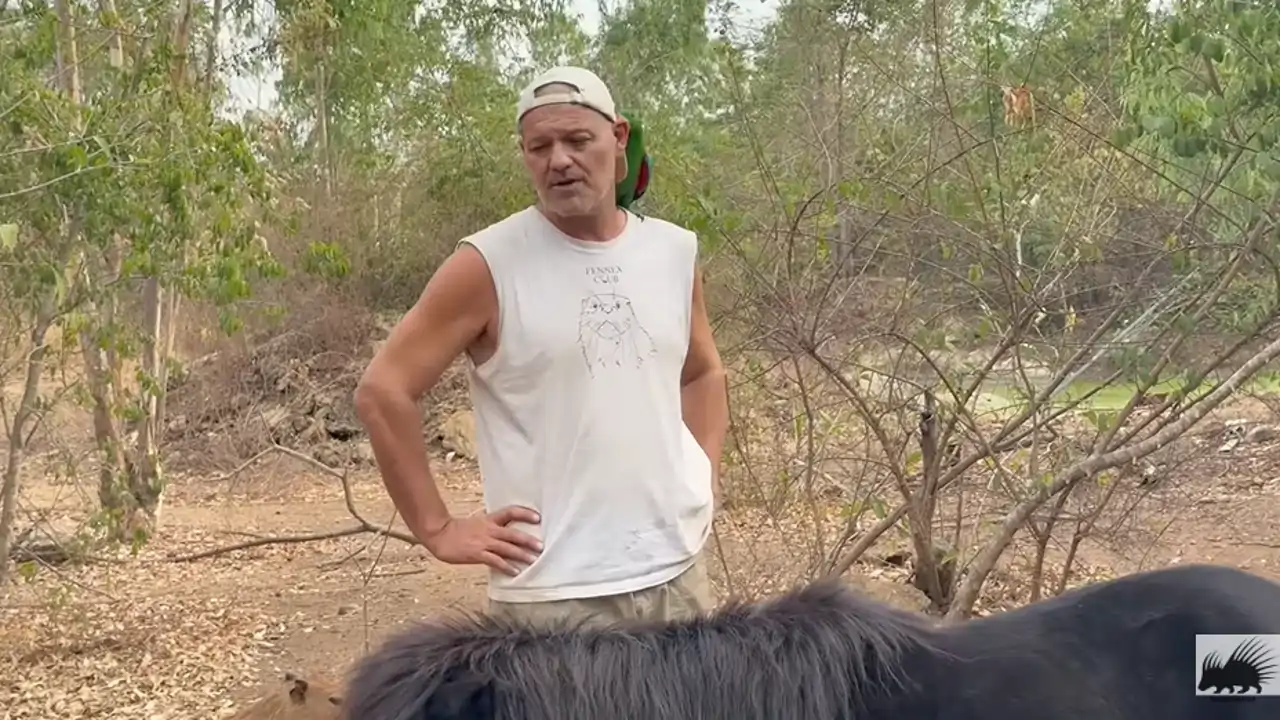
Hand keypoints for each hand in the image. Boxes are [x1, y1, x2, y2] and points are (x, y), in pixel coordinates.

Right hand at [422, 505, 542, 576]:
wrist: (440, 535)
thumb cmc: (458, 530)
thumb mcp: (478, 523)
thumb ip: (492, 526)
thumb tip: (507, 532)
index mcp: (489, 520)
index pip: (511, 512)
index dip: (525, 514)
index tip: (538, 517)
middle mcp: (489, 530)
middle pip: (513, 533)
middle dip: (528, 540)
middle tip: (541, 546)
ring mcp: (483, 542)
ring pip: (507, 548)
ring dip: (521, 554)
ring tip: (534, 560)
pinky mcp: (477, 554)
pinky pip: (495, 561)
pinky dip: (506, 566)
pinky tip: (515, 572)